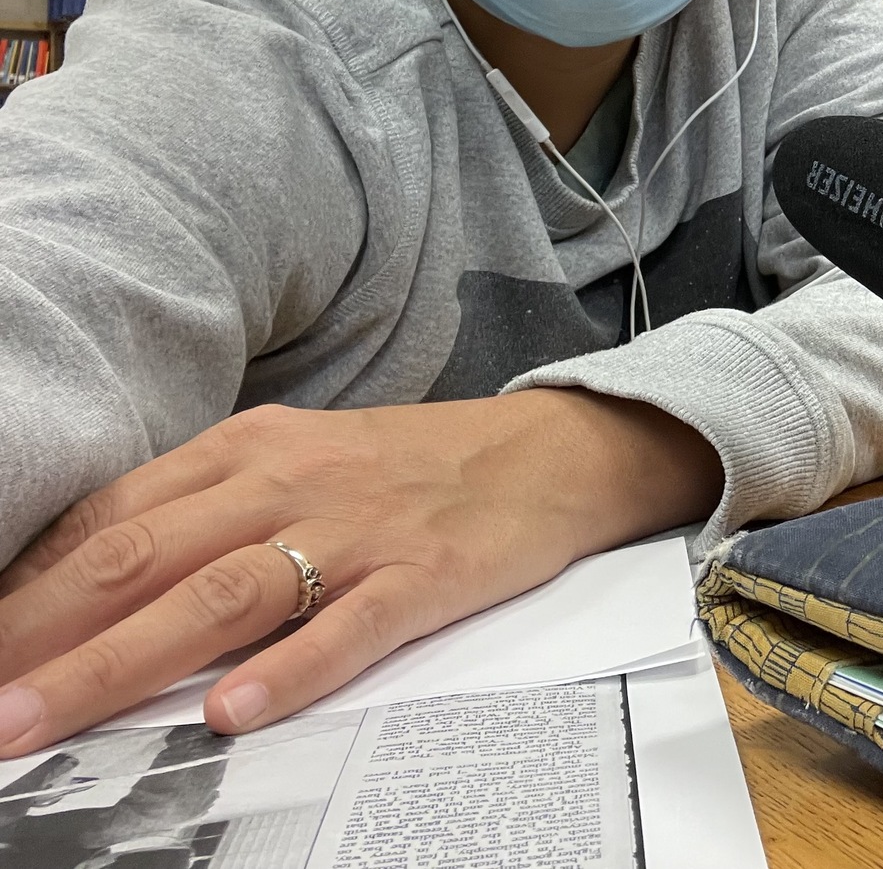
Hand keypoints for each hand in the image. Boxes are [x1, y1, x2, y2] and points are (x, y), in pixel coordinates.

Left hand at [0, 388, 721, 754]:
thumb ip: (204, 514)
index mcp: (249, 447)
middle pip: (146, 556)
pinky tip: (233, 713)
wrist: (543, 449)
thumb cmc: (407, 466)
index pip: (112, 518)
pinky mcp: (426, 571)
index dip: (27, 587)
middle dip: (43, 635)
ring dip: (122, 662)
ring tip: (41, 723)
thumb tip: (89, 589)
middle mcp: (291, 479)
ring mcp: (359, 526)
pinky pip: (351, 624)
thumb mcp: (297, 463)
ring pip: (223, 593)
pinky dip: (289, 668)